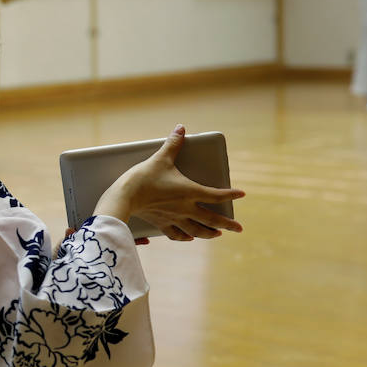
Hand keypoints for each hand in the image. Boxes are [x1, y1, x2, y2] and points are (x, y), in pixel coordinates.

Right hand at [93, 125, 244, 241]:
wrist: (125, 197)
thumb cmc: (144, 177)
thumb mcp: (160, 158)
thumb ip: (173, 143)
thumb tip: (181, 128)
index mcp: (190, 191)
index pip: (216, 194)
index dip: (231, 194)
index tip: (242, 194)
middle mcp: (186, 208)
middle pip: (212, 219)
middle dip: (228, 224)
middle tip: (239, 228)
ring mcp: (174, 218)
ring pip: (197, 230)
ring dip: (210, 233)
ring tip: (217, 234)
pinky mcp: (162, 223)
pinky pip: (177, 234)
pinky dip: (186, 237)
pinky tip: (189, 238)